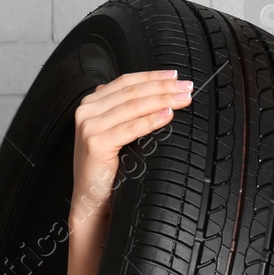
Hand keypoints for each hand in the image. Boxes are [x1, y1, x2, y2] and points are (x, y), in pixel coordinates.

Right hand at [70, 69, 195, 226]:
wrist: (92, 198)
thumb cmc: (108, 167)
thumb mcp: (115, 132)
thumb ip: (125, 111)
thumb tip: (157, 93)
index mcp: (91, 104)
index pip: (126, 82)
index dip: (153, 76)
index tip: (176, 76)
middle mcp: (86, 111)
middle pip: (132, 92)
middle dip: (163, 87)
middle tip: (187, 87)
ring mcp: (89, 126)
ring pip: (133, 106)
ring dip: (162, 100)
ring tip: (183, 99)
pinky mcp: (95, 143)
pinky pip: (130, 128)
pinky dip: (151, 120)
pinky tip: (167, 115)